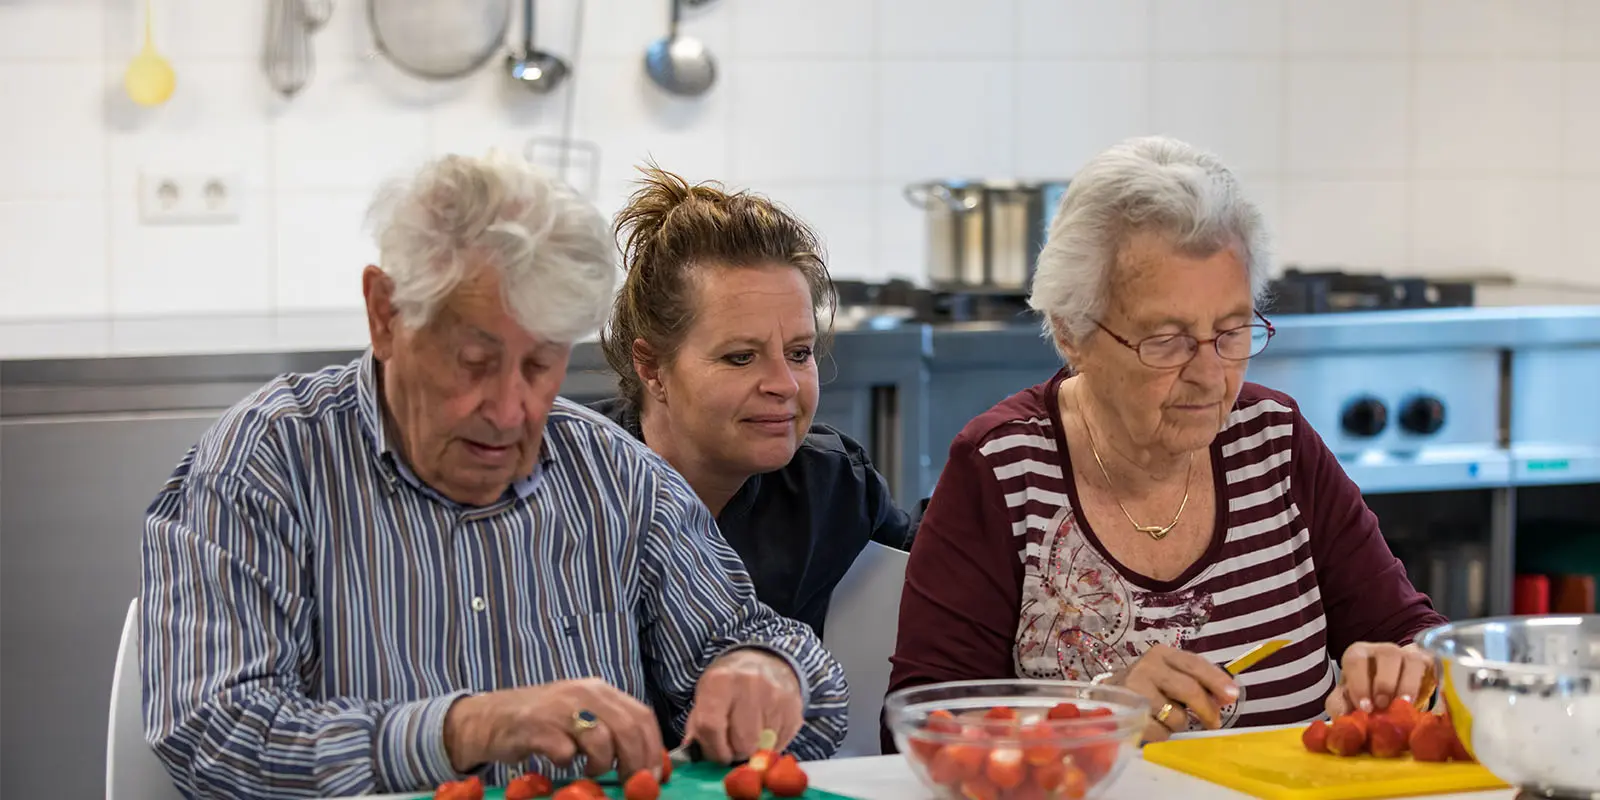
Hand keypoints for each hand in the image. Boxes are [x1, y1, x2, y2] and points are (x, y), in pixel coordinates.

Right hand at [442, 678, 663, 778]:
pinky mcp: (537, 727)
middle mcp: (584, 692)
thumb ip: (612, 729)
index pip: (642, 716)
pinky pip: (566, 753)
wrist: (490, 718)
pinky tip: (559, 761)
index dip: (652, 749)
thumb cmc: (542, 721)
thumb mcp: (582, 715)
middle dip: (634, 763)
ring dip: (601, 765)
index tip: (653, 775)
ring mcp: (560, 708)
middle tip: (629, 783)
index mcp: (600, 690)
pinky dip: (567, 764)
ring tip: (590, 770)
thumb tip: (646, 761)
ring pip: (601, 741)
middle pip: (627, 729)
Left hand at [682, 649, 804, 763]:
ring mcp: (776, 696)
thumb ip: (698, 724)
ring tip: (749, 732)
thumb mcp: (706, 693)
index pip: (711, 726)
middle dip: (735, 751)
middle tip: (733, 744)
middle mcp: (750, 685)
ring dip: (754, 748)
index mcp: (721, 680)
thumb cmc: (730, 682)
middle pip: (742, 743)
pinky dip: (770, 744)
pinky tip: (765, 727)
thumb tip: (694, 752)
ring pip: (763, 747)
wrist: (766, 660)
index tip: (715, 754)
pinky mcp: (794, 708)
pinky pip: (780, 744)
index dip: (712, 748)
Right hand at [1109, 644, 1239, 743]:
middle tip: (1214, 723)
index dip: (1216, 680)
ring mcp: (1135, 689)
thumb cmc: (1147, 686)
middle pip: (1188, 689)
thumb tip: (1226, 697)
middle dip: (1206, 709)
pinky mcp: (1128, 713)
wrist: (1107, 696)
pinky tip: (1155, 725)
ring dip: (1180, 723)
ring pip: (1177, 715)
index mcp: (1162, 654)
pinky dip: (1164, 734)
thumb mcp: (1169, 675)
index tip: (1232, 696)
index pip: (1194, 664)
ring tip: (1169, 719)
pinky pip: (1160, 731)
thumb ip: (1195, 681)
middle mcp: (1147, 667)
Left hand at [1326, 641, 1435, 716]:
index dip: (1360, 684)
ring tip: (1402, 705)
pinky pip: (1427, 667)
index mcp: (1357, 654)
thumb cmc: (1365, 694)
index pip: (1356, 660)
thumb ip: (1340, 705)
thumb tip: (1341, 715)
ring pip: (1409, 659)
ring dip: (1406, 684)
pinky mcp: (1425, 662)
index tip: (1365, 708)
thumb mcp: (1348, 698)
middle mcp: (1382, 650)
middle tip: (1383, 706)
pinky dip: (1422, 683)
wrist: (1390, 693)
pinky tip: (1416, 701)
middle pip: (1386, 655)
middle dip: (1385, 683)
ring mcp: (1406, 654)